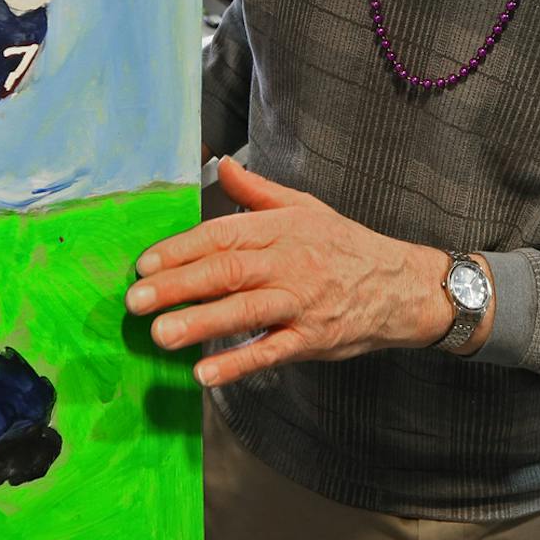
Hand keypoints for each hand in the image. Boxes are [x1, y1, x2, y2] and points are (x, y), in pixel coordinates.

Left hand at [127, 158, 454, 386]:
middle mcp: (290, 262)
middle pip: (227, 270)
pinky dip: (239, 363)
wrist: (403, 285)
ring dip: (201, 324)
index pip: (223, 233)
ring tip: (161, 335)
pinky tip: (206, 374)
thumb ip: (257, 191)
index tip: (145, 264)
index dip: (182, 249)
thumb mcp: (306, 207)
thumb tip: (220, 165)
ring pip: (246, 310)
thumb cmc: (346, 246)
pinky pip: (272, 351)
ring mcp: (302, 302)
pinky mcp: (313, 339)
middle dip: (178, 285)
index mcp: (283, 228)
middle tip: (136, 300)